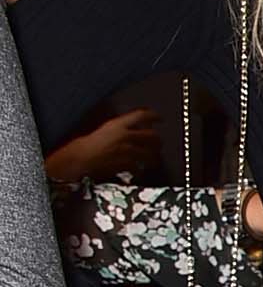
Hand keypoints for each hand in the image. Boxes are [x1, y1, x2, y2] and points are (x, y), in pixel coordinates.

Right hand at [45, 110, 161, 180]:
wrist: (78, 160)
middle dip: (158, 141)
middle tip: (158, 144)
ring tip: (151, 160)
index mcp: (118, 124)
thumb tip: (132, 130)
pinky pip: (139, 168)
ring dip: (152, 157)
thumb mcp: (103, 130)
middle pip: (152, 136)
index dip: (154, 116)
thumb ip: (119, 128)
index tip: (160, 118)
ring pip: (150, 153)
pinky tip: (137, 171)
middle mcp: (125, 135)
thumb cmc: (86, 145)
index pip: (142, 115)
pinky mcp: (126, 164)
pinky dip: (139, 170)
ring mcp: (127, 150)